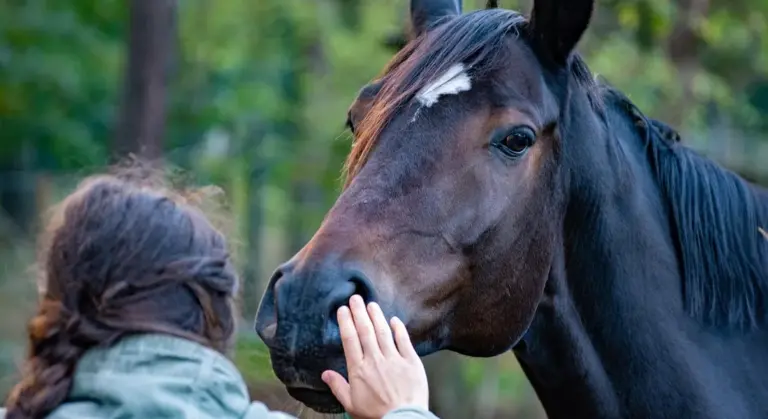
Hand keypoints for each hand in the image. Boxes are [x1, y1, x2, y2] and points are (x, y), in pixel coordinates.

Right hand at [321, 295, 428, 418]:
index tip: (343, 310)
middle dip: (359, 312)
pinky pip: (404, 341)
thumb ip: (338, 386)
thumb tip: (325, 373)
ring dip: (376, 316)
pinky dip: (399, 329)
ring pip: (383, 332)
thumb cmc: (376, 415)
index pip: (350, 340)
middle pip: (365, 331)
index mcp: (359, 370)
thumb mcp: (351, 404)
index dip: (346, 322)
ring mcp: (394, 360)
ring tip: (371, 304)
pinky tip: (394, 320)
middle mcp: (375, 360)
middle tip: (355, 298)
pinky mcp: (411, 362)